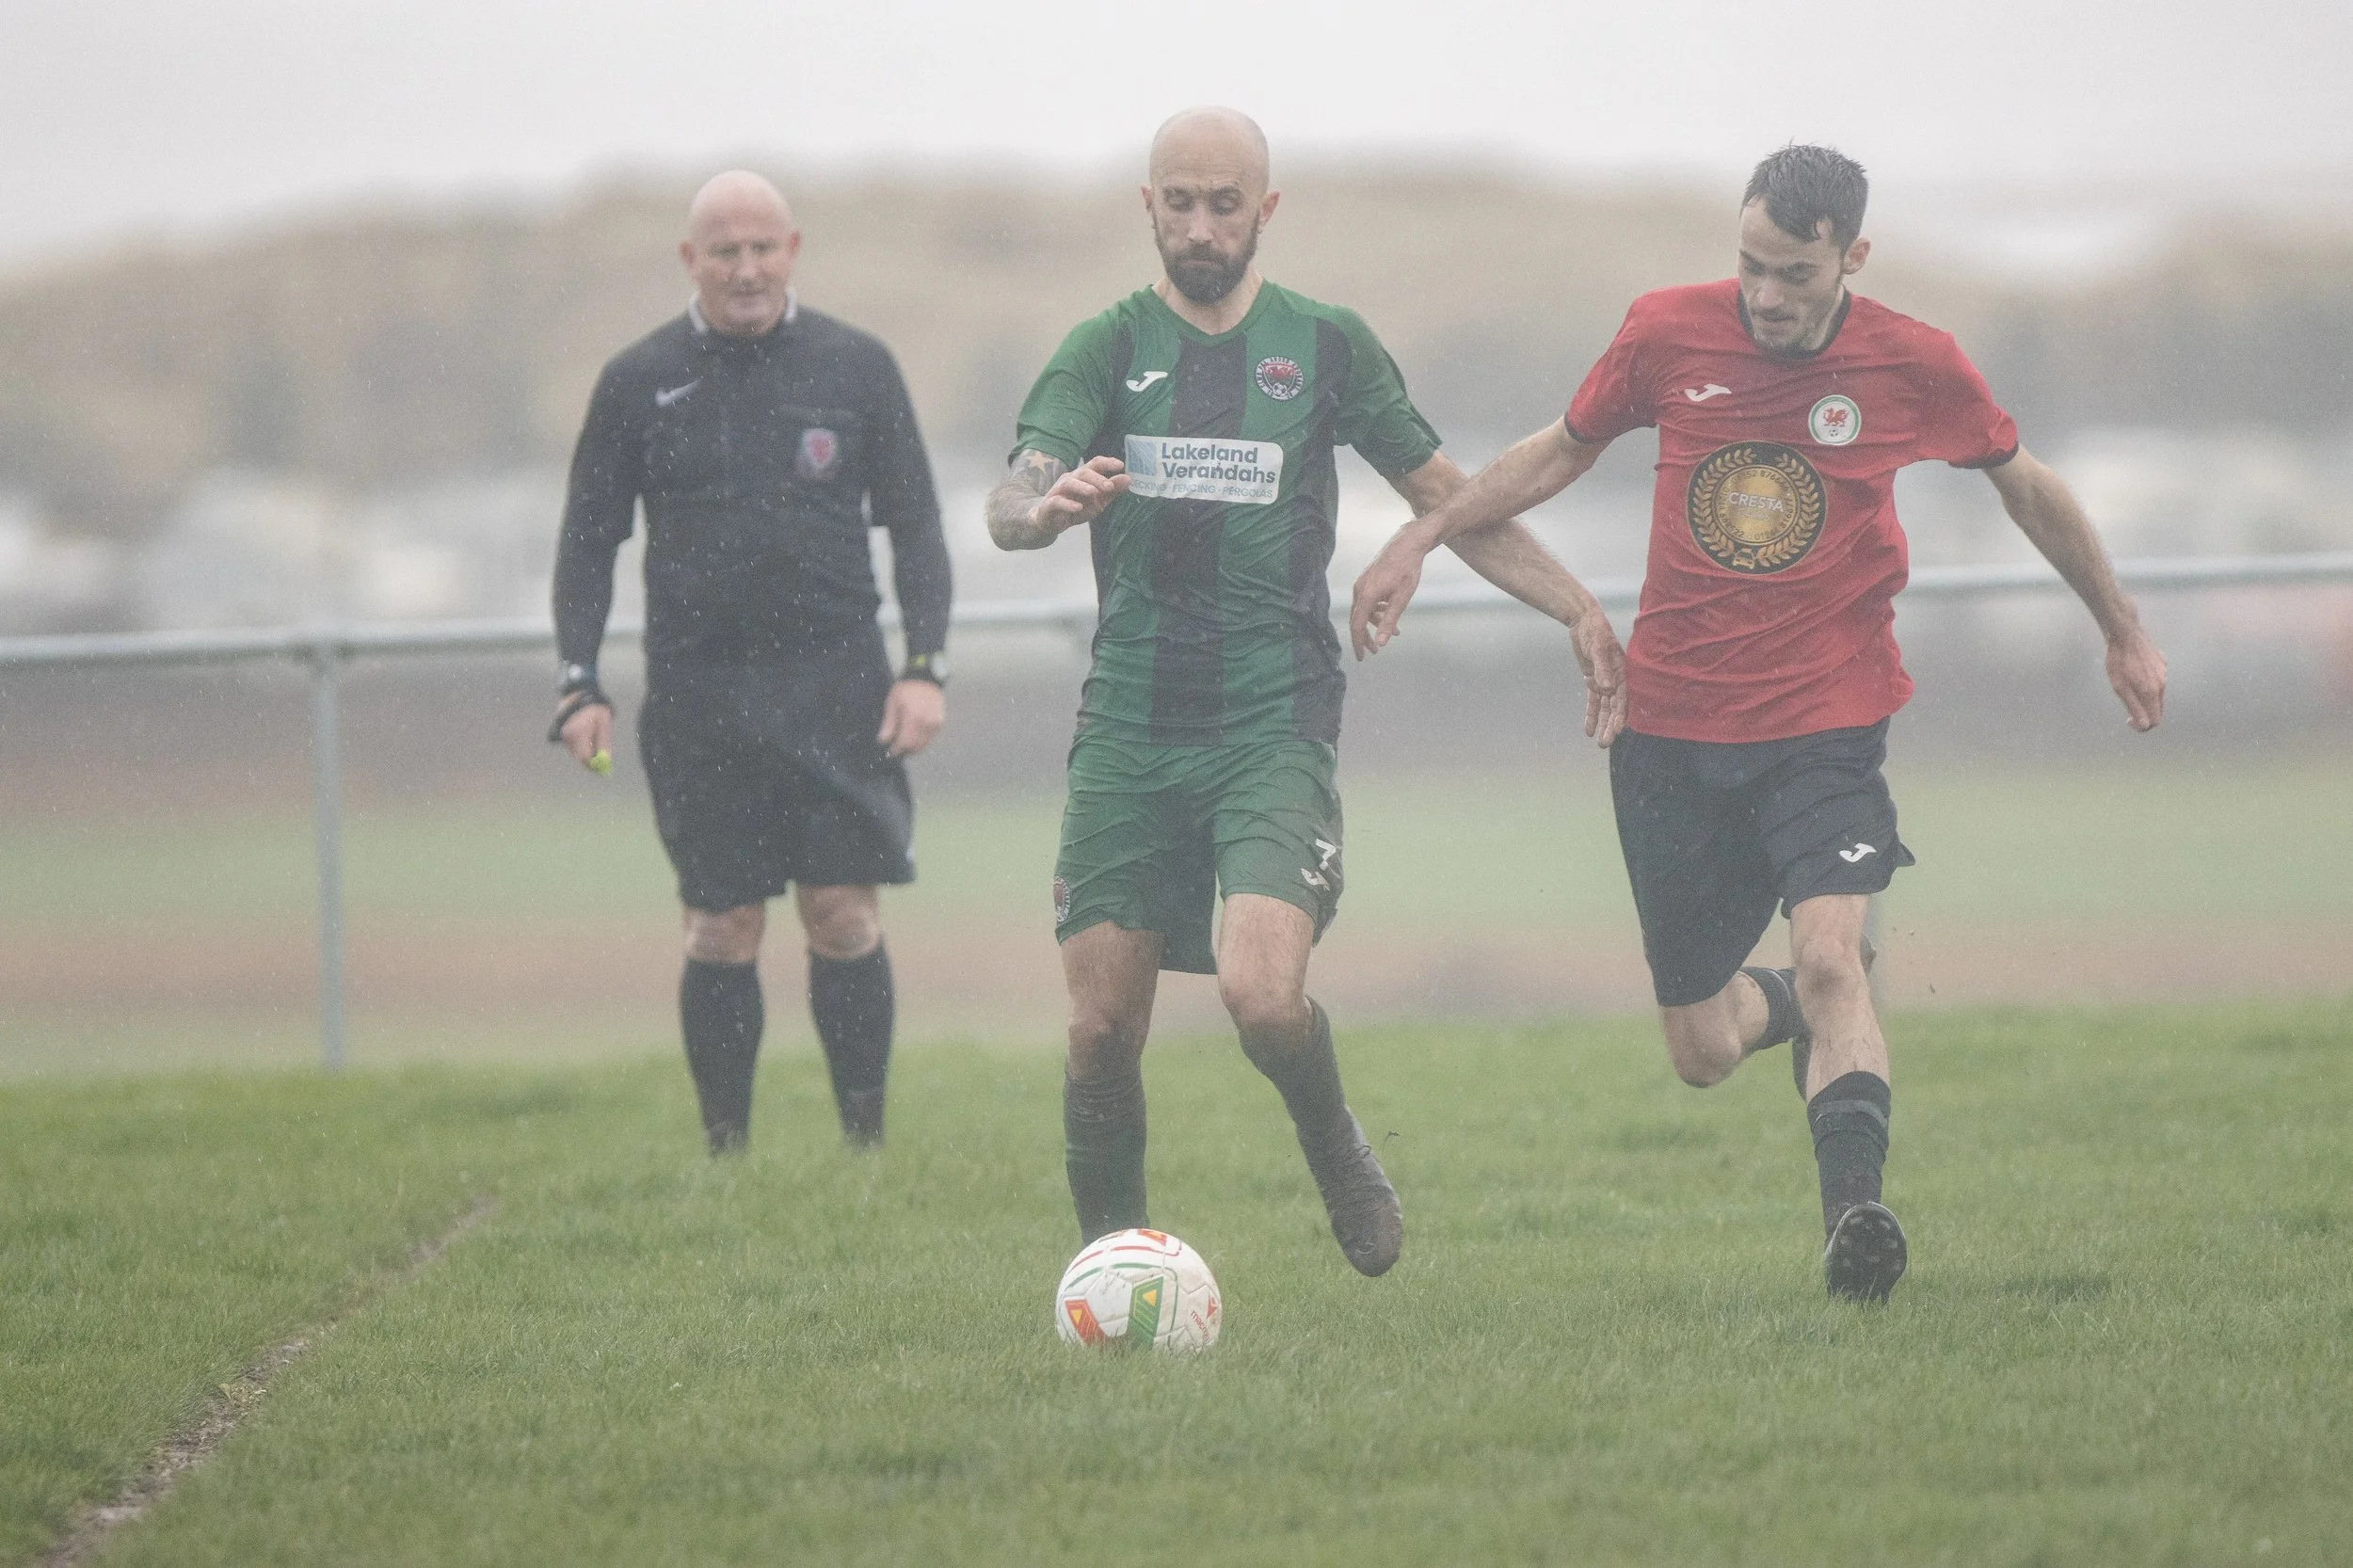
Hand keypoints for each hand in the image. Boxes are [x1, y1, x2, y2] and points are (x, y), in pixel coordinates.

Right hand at [558, 700, 612, 771]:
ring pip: (575, 750)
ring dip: (585, 749)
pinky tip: (586, 733)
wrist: (580, 692)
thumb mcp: (604, 725)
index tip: (602, 765)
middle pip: (579, 756)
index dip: (593, 764)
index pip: (584, 757)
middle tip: (601, 753)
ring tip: (594, 736)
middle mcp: (567, 736)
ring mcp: (562, 734)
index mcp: (578, 733)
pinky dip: (580, 744)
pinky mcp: (560, 732)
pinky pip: (571, 744)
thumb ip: (604, 743)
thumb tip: (606, 761)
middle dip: (590, 757)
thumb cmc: (596, 708)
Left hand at [877, 678, 945, 757]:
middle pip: (915, 746)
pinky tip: (913, 738)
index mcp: (913, 718)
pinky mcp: (940, 723)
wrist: (926, 678)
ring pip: (923, 745)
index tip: (889, 753)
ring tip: (904, 746)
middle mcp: (926, 723)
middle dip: (905, 751)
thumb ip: (889, 724)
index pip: (904, 742)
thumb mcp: (892, 703)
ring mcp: (935, 724)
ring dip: (913, 748)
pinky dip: (921, 742)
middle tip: (896, 751)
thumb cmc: (906, 689)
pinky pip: (929, 739)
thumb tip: (883, 741)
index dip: (896, 750)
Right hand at [1032, 455, 1129, 534]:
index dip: (1107, 462)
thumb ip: (1111, 491)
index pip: (1094, 464)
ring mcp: (1058, 491)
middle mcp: (1070, 479)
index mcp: (1082, 477)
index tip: (1120, 465)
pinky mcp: (1049, 505)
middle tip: (1110, 487)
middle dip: (1098, 478)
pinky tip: (1078, 507)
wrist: (1049, 522)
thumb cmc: (1075, 508)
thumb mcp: (1097, 501)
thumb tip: (1128, 479)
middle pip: (1083, 472)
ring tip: (1094, 493)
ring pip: (1069, 483)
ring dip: (1083, 487)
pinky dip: (1068, 504)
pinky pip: (1058, 501)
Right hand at [1349, 527, 1433, 659]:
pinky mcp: (1367, 579)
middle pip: (1358, 619)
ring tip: (1394, 631)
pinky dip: (1377, 610)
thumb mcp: (1402, 598)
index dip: (1358, 643)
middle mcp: (1359, 589)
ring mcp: (1362, 583)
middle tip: (1375, 651)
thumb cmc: (1407, 569)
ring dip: (1375, 623)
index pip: (1356, 625)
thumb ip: (1390, 621)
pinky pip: (1367, 600)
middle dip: (1366, 636)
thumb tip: (1381, 643)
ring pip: (1364, 610)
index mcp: (1366, 595)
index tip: (1362, 657)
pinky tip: (1389, 612)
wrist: (1407, 543)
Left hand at [1571, 610, 1627, 746]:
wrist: (1584, 622)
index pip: (1623, 697)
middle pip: (1614, 706)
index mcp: (1623, 671)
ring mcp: (1605, 681)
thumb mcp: (1598, 649)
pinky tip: (1587, 730)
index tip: (1617, 730)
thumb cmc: (1596, 632)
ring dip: (1601, 724)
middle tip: (1605, 743)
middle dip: (1610, 725)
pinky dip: (1590, 714)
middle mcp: (1617, 679)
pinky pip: (1592, 701)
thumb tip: (1607, 689)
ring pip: (1604, 707)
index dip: (1620, 714)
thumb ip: (1602, 669)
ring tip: (1599, 743)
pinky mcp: (1594, 680)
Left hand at [2106, 625, 2166, 730]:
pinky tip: (2134, 671)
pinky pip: (2157, 678)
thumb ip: (2134, 707)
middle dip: (2144, 712)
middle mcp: (2162, 683)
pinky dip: (2147, 681)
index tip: (2129, 720)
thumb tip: (2145, 726)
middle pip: (2157, 708)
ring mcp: (2164, 671)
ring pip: (2157, 692)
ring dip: (2145, 696)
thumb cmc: (2118, 661)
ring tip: (2127, 685)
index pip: (2155, 719)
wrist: (2125, 633)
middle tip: (2127, 708)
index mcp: (2152, 692)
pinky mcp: (2162, 661)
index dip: (2143, 726)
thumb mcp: (2120, 687)